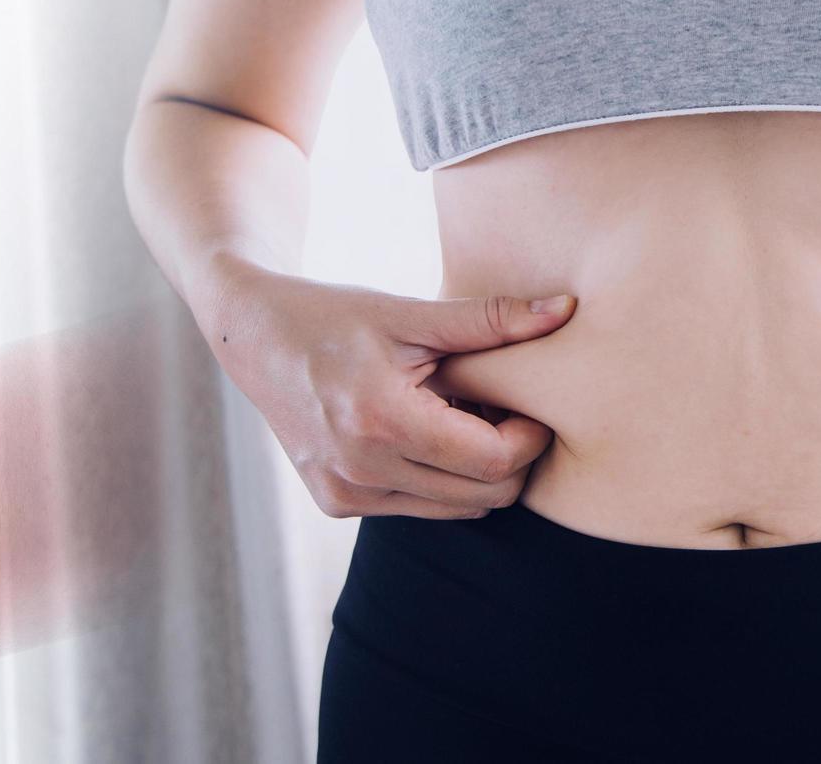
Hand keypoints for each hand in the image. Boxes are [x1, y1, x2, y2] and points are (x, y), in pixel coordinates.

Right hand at [201, 262, 572, 518]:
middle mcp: (361, 470)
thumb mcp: (411, 313)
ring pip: (455, 510)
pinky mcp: (336, 503)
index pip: (493, 462)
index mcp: (382, 420)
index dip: (528, 437)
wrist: (254, 336)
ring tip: (457, 415)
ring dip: (472, 471)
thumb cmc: (336, 315)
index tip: (529, 404)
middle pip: (483, 495)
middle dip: (508, 456)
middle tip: (497, 407)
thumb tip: (566, 311)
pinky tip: (422, 431)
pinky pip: (418, 507)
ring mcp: (345, 494)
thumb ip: (492, 320)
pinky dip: (436, 478)